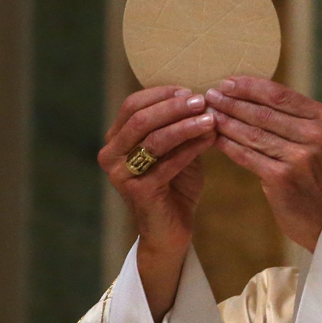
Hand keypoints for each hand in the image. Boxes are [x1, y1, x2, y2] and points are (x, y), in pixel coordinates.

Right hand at [98, 85, 216, 321]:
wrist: (171, 232)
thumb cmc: (174, 187)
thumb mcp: (175, 150)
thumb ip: (179, 126)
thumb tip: (201, 96)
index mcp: (115, 140)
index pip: (132, 105)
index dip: (161, 94)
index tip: (190, 90)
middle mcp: (110, 155)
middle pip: (140, 118)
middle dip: (173, 106)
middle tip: (202, 100)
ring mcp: (121, 175)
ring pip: (154, 139)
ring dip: (185, 125)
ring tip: (210, 118)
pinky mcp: (138, 192)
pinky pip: (168, 163)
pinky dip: (192, 148)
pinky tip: (211, 139)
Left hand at [208, 76, 321, 250]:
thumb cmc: (320, 178)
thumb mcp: (320, 141)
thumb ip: (296, 120)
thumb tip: (254, 97)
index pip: (280, 95)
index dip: (249, 87)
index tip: (227, 82)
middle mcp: (315, 135)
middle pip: (263, 112)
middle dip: (232, 102)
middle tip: (210, 95)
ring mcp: (299, 157)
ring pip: (253, 132)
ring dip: (226, 121)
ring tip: (208, 113)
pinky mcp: (282, 178)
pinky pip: (247, 156)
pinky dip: (228, 145)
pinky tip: (214, 138)